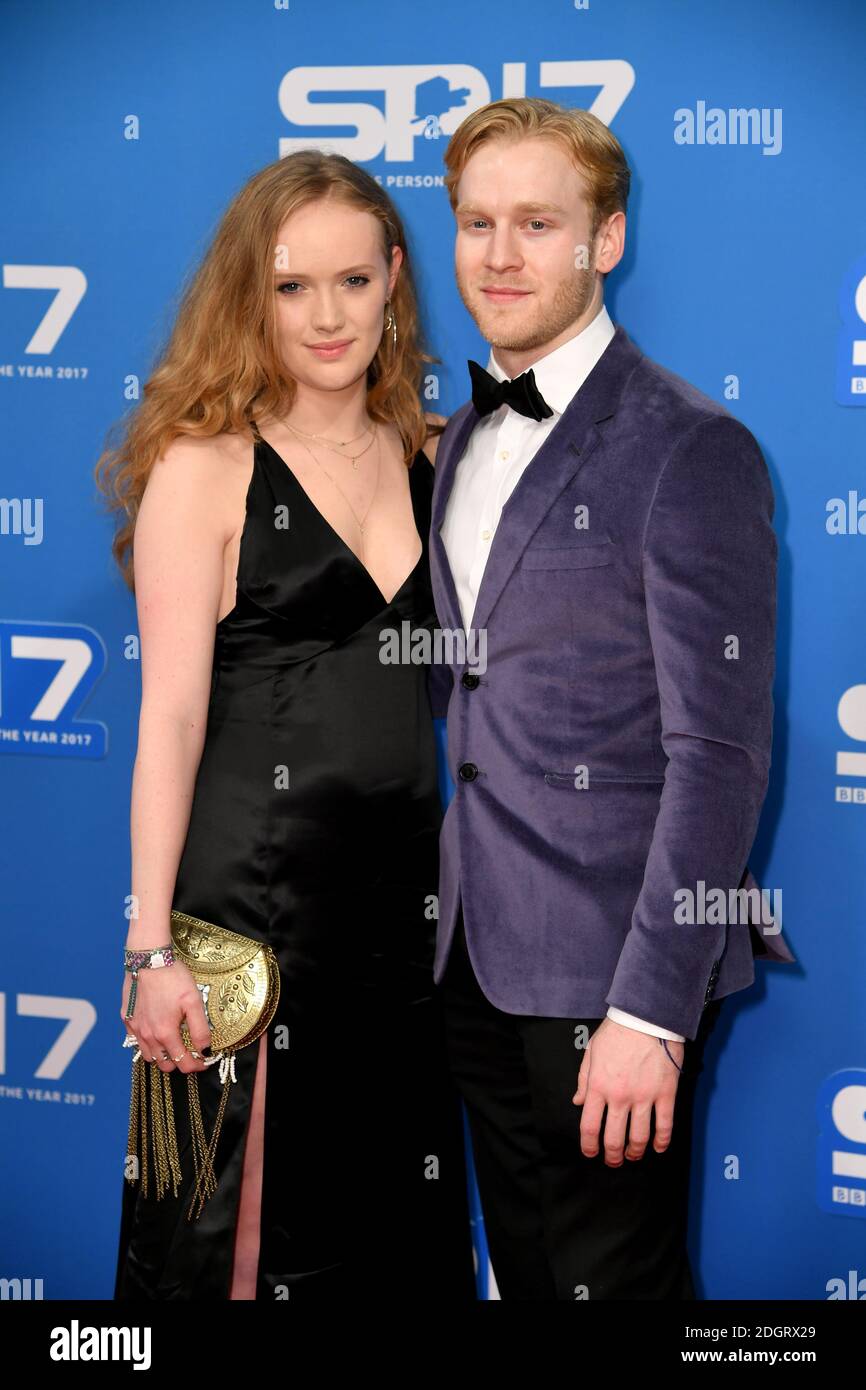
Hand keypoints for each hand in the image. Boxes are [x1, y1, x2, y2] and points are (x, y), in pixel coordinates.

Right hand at [120, 959, 211, 1073]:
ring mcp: (135, 1028)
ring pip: (148, 1055)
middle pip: (164, 1064)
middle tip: (190, 1054)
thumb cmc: (172, 977)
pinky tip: (155, 1033)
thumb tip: (205, 1050)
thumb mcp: (194, 1001)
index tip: (204, 1062)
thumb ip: (200, 1029)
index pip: (182, 1063)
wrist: (149, 959)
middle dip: (179, 1064)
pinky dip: (146, 1044)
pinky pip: (135, 1040)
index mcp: (165, 1033)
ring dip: (162, 1057)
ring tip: (173, 1046)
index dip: (196, 1066)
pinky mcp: (127, 1018)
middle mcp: (148, 1035)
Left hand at [572, 1017, 683, 1164]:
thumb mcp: (592, 1052)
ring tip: (633, 1156)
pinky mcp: (665, 1094)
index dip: (589, 1146)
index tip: (591, 1153)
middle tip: (613, 1161)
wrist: (646, 1017)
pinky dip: (661, 1141)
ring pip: (639, 1137)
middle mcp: (619, 1096)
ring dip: (635, 1152)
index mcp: (598, 1086)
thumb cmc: (617, 1032)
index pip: (589, 1126)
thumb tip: (578, 1102)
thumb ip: (584, 1080)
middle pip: (614, 1138)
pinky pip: (665, 1125)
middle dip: (612, 1156)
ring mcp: (644, 1097)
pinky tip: (658, 1148)